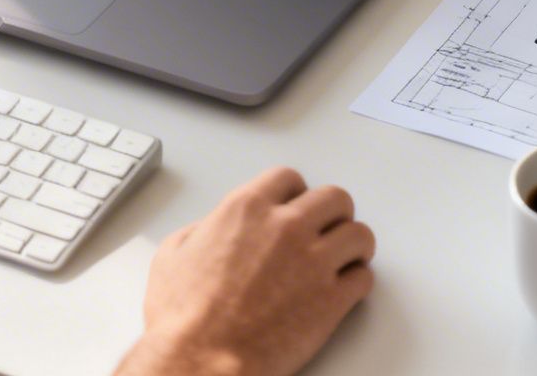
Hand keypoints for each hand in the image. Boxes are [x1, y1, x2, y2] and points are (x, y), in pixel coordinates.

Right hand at [117, 167, 374, 375]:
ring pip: (359, 234)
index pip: (289, 178)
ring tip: (345, 256)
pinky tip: (344, 288)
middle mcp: (286, 227)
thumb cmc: (184, 317)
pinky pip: (364, 277)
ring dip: (353, 244)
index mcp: (246, 209)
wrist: (203, 360)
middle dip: (333, 213)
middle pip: (334, 198)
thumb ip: (201, 231)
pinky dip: (357, 281)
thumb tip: (211, 230)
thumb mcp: (173, 255)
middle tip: (329, 228)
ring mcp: (314, 262)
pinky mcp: (332, 299)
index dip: (294, 193)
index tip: (296, 205)